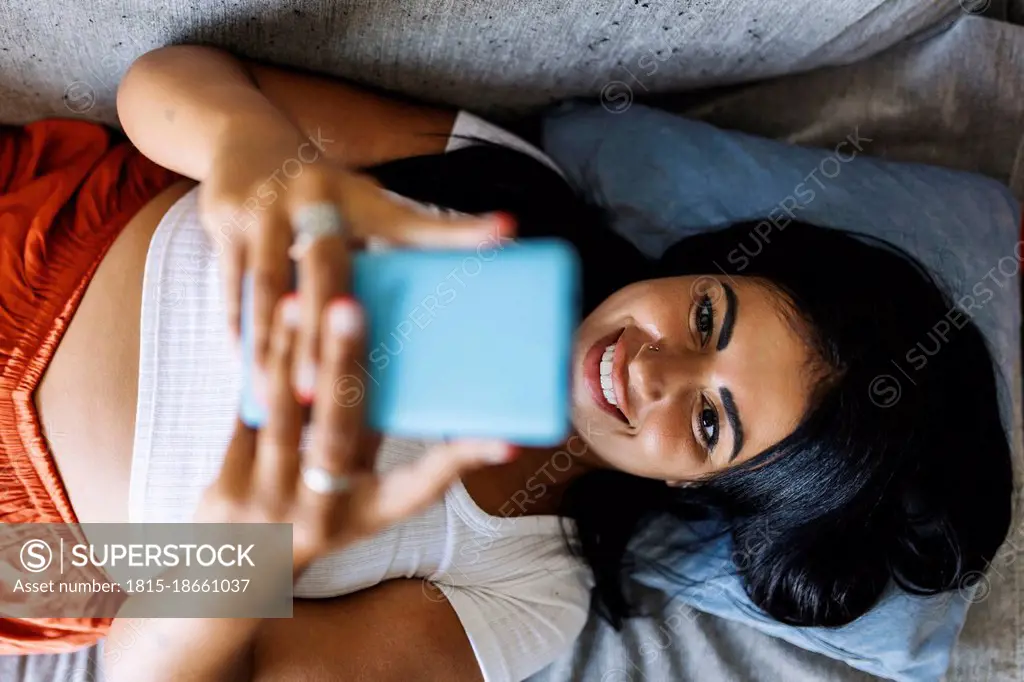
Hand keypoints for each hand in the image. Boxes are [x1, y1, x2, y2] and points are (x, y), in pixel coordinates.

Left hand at [195, 294, 514, 571]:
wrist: (237, 572)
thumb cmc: (320, 515)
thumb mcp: (363, 495)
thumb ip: (381, 439)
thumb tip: (421, 373)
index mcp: (368, 512)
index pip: (421, 488)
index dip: (460, 461)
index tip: (503, 436)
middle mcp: (322, 510)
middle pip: (337, 432)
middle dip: (343, 365)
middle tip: (349, 305)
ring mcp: (269, 499)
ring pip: (280, 415)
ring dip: (289, 352)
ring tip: (300, 296)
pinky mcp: (226, 480)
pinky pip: (244, 413)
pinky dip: (256, 364)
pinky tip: (264, 317)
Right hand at [197, 135, 510, 399]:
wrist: (243, 138)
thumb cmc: (320, 188)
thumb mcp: (361, 202)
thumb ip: (400, 241)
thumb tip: (465, 280)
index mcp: (356, 195)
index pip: (411, 221)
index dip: (456, 230)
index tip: (503, 233)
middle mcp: (310, 197)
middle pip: (324, 268)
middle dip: (325, 326)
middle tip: (330, 384)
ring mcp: (261, 210)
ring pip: (268, 288)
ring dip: (275, 343)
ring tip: (284, 395)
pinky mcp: (223, 225)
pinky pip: (231, 289)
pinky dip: (241, 331)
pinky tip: (249, 373)